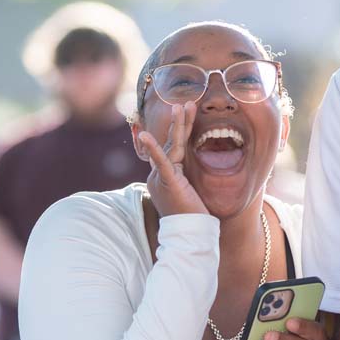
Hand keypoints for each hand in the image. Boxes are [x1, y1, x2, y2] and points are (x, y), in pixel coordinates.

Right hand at [135, 101, 207, 216]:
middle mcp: (159, 175)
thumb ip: (189, 180)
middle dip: (179, 122)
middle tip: (185, 103)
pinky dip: (154, 148)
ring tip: (182, 106)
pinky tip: (146, 136)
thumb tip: (194, 175)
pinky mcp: (167, 182)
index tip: (184, 114)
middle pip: (171, 143)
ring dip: (177, 125)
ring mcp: (161, 178)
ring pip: (171, 146)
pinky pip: (160, 162)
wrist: (189, 235)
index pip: (172, 148)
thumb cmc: (192, 218)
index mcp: (165, 176)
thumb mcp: (192, 194)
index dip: (178, 131)